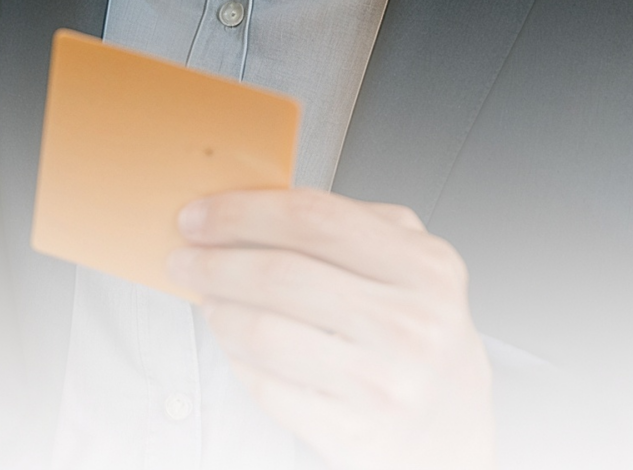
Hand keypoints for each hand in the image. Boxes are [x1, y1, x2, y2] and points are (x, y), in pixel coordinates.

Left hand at [168, 188, 493, 469]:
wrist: (449, 424)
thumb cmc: (413, 329)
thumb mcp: (406, 263)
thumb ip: (343, 223)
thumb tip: (245, 201)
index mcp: (426, 266)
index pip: (313, 218)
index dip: (241, 212)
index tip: (197, 216)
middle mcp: (413, 325)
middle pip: (281, 274)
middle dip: (214, 262)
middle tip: (183, 259)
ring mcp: (387, 383)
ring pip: (265, 332)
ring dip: (218, 312)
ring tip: (208, 302)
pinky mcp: (357, 431)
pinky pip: (269, 386)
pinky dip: (238, 361)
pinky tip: (235, 346)